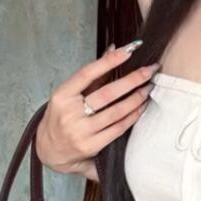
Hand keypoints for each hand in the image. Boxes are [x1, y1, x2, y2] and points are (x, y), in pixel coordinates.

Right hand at [35, 40, 160, 178]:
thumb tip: (114, 49)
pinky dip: (132, 117)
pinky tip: (141, 108)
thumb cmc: (63, 117)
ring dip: (136, 99)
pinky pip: (118, 129)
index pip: (87, 74)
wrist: (51, 150)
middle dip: (131, 80)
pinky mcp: (92, 146)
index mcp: (62, 95)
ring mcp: (81, 131)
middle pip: (106, 94)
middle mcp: (70, 113)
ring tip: (148, 88)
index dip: (108, 62)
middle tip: (149, 71)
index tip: (128, 52)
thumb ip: (93, 75)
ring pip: (115, 112)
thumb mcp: (70, 95)